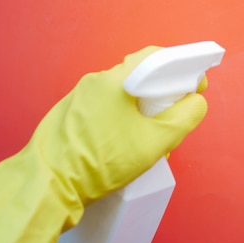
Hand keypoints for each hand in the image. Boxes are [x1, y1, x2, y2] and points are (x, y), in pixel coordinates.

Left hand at [26, 45, 208, 207]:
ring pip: (121, 95)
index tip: (195, 87)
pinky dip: (120, 119)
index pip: (156, 58)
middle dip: (162, 96)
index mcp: (117, 80)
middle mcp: (95, 81)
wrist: (48, 185)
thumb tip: (195, 102)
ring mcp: (78, 98)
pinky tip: (123, 145)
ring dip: (140, 111)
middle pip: (140, 78)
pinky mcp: (68, 114)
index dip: (181, 69)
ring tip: (148, 139)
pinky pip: (103, 108)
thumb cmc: (101, 162)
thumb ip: (185, 117)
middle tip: (173, 118)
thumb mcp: (156, 142)